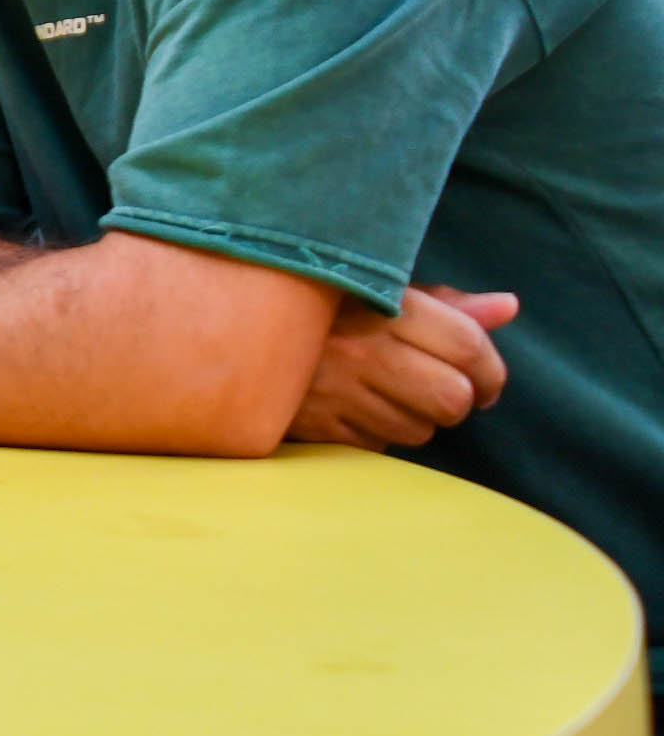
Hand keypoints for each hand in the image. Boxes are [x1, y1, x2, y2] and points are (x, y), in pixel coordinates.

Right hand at [289, 284, 516, 449]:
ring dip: (417, 417)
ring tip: (389, 393)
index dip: (491, 367)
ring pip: (420, 429)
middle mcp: (361, 348)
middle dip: (458, 399)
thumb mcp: (375, 289)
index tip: (486, 377)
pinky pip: (380, 446)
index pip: (466, 344)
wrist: (227, 328)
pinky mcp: (317, 426)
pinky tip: (357, 407)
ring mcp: (337, 390)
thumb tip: (508, 307)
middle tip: (444, 390)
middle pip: (452, 397)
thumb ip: (446, 304)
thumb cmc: (316, 306)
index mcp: (378, 303)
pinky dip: (379, 432)